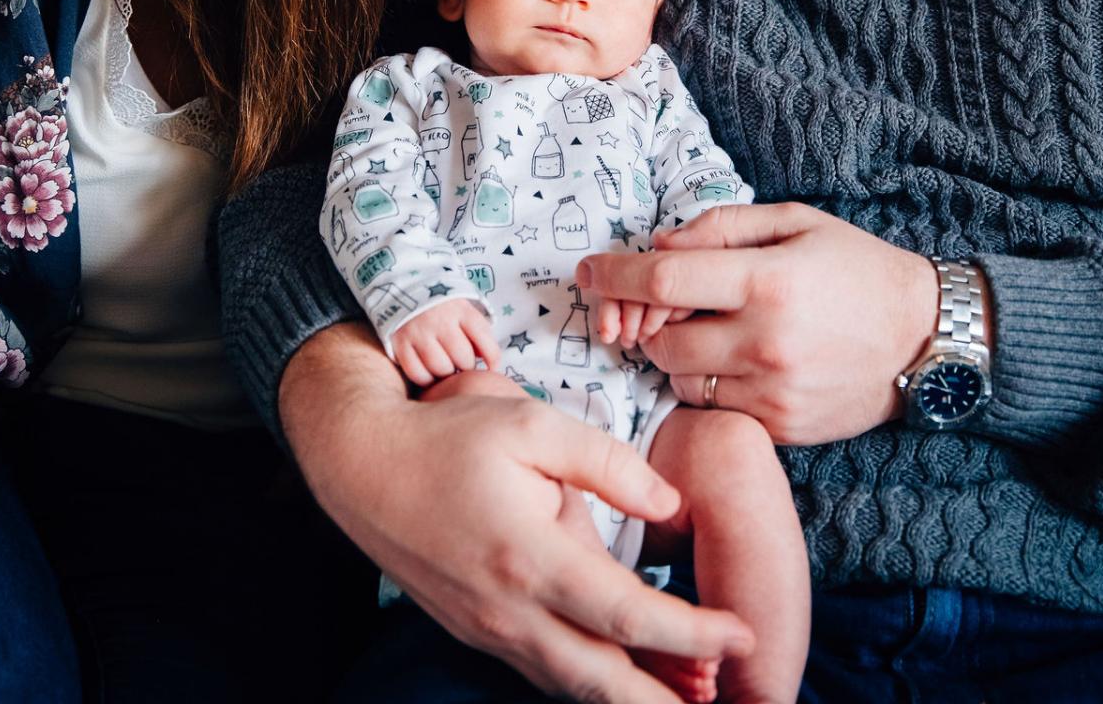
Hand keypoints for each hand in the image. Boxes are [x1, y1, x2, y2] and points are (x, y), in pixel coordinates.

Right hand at [281, 324, 754, 701]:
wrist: (360, 465)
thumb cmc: (448, 438)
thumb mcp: (532, 426)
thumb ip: (608, 464)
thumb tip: (670, 506)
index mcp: (531, 558)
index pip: (629, 617)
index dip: (693, 634)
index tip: (743, 635)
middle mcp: (509, 610)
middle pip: (603, 681)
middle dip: (667, 701)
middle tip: (726, 698)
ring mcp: (489, 629)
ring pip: (572, 686)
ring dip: (630, 698)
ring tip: (690, 698)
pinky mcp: (476, 630)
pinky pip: (543, 670)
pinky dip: (590, 683)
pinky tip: (624, 677)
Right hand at [388, 298, 500, 386]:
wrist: (404, 290)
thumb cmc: (442, 308)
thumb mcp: (464, 310)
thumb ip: (478, 333)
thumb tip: (489, 364)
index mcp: (461, 310)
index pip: (484, 339)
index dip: (493, 359)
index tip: (491, 368)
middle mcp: (440, 320)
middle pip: (463, 359)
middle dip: (465, 366)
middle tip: (460, 364)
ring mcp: (419, 332)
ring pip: (441, 369)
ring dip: (446, 374)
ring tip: (445, 367)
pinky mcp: (400, 343)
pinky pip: (417, 374)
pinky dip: (426, 379)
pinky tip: (428, 371)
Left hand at [577, 202, 934, 444]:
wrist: (924, 337)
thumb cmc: (856, 268)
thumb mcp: (795, 222)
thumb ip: (720, 228)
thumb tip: (657, 247)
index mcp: (767, 281)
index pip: (662, 280)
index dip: (614, 275)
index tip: (588, 271)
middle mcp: (765, 342)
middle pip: (658, 340)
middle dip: (648, 321)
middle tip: (667, 304)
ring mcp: (772, 392)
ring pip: (680, 378)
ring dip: (677, 354)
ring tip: (715, 329)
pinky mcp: (781, 427)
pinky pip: (713, 407)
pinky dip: (709, 383)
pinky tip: (738, 361)